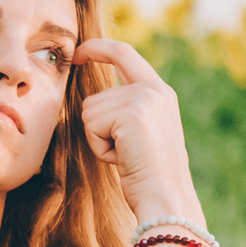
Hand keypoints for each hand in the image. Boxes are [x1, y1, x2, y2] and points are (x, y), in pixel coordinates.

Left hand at [73, 40, 200, 221]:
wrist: (166, 198)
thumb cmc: (148, 175)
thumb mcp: (139, 134)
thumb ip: (124, 111)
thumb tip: (90, 103)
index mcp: (160, 93)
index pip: (125, 54)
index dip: (99, 49)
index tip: (79, 52)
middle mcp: (155, 90)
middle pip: (94, 99)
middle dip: (97, 130)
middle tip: (125, 152)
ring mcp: (145, 98)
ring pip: (89, 112)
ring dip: (99, 140)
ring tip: (126, 155)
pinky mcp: (132, 112)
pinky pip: (91, 124)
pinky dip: (99, 146)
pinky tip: (122, 157)